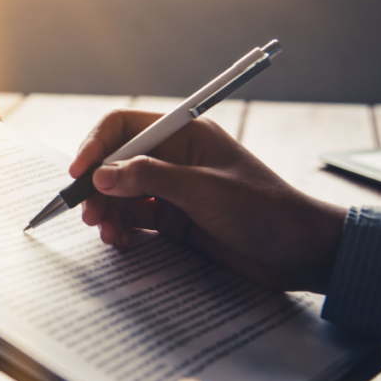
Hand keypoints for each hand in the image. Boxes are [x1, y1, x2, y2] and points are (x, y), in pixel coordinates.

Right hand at [70, 109, 346, 292]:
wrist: (301, 253)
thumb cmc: (265, 211)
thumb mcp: (205, 190)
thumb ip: (150, 178)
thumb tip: (102, 175)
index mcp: (184, 135)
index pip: (124, 127)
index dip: (96, 146)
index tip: (79, 173)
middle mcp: (173, 158)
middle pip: (115, 163)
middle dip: (96, 186)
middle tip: (88, 212)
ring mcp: (172, 189)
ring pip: (120, 194)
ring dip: (106, 211)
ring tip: (106, 232)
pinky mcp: (174, 219)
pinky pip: (134, 218)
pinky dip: (121, 228)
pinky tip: (122, 241)